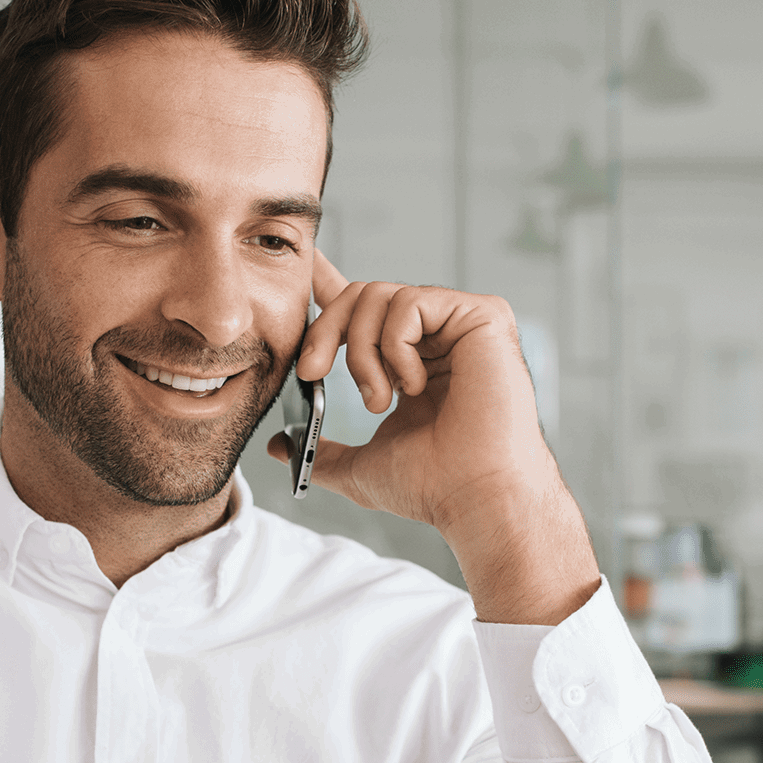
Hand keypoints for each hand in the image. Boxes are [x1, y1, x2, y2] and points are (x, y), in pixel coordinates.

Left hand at [265, 249, 597, 624]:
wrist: (474, 496)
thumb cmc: (433, 487)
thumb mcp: (361, 466)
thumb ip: (322, 451)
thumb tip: (279, 447)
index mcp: (414, 360)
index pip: (367, 310)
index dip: (331, 287)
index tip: (302, 266)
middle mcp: (439, 336)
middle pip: (363, 294)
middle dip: (325, 330)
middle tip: (311, 373)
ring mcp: (461, 324)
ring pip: (380, 295)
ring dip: (361, 351)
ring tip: (380, 400)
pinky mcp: (483, 315)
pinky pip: (411, 303)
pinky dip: (395, 347)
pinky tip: (415, 386)